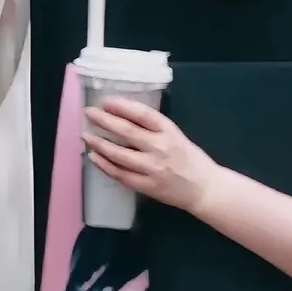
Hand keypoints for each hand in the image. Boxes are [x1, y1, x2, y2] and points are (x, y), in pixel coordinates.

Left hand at [83, 99, 215, 213]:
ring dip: (100, 144)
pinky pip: (122, 175)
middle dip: (104, 121)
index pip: (142, 114)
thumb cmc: (189, 159)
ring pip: (120, 154)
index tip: (106, 102)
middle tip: (89, 113)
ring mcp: (153, 168)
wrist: (205, 189)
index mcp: (169, 131)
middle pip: (127, 131)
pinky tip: (95, 158)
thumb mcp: (175, 135)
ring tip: (87, 136)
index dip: (122, 106)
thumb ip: (152, 128)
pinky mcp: (148, 186)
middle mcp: (160, 148)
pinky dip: (106, 166)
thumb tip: (121, 117)